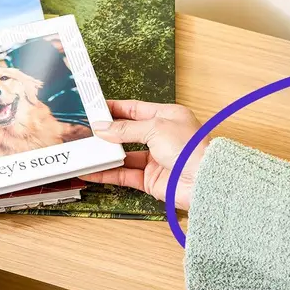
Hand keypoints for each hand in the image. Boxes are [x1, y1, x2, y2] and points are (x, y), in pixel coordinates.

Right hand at [81, 100, 208, 209]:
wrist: (204, 181)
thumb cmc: (190, 148)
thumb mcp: (155, 128)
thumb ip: (126, 129)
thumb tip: (103, 128)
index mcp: (167, 117)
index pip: (135, 109)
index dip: (115, 109)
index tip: (95, 108)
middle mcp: (161, 137)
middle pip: (127, 132)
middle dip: (107, 132)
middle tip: (85, 130)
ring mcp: (155, 159)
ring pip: (123, 155)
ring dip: (105, 154)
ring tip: (85, 151)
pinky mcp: (150, 179)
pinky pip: (124, 175)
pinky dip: (107, 173)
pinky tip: (92, 171)